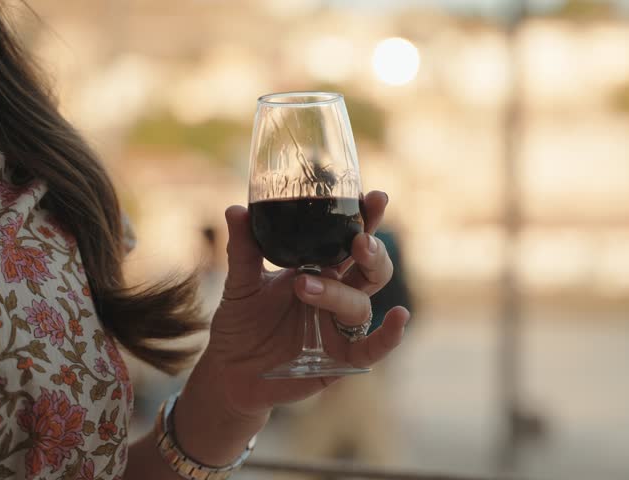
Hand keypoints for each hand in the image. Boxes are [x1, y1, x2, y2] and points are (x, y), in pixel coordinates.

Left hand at [174, 191, 408, 464]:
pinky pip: (373, 347)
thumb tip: (236, 209)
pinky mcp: (343, 358)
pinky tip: (399, 317)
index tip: (373, 197)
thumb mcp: (240, 284)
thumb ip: (244, 249)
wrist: (229, 373)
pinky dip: (390, 335)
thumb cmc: (240, 324)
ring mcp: (341, 326)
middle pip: (371, 267)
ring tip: (303, 285)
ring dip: (337, 293)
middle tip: (358, 241)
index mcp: (321, 268)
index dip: (366, 218)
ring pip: (360, 303)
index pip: (350, 238)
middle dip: (372, 251)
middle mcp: (338, 293)